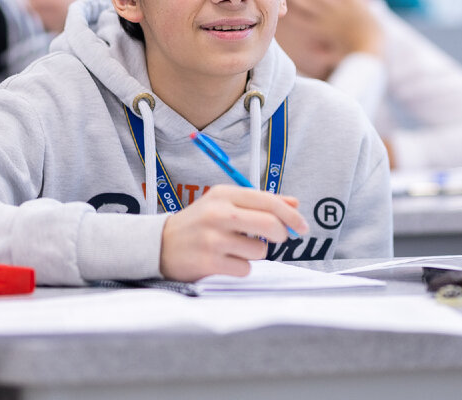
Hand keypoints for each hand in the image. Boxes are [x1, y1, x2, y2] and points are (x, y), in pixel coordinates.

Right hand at [159, 185, 308, 281]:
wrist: (159, 244)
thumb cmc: (199, 223)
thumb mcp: (224, 204)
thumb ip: (259, 203)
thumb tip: (294, 203)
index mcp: (224, 194)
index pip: (267, 200)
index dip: (290, 215)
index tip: (302, 226)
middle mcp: (218, 213)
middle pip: (270, 225)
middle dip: (282, 234)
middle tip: (280, 239)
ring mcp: (213, 238)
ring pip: (260, 250)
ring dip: (256, 253)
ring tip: (237, 249)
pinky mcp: (209, 261)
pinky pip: (245, 268)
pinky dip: (240, 267)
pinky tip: (225, 260)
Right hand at [283, 0, 382, 65]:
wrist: (374, 39)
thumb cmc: (356, 49)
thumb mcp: (337, 54)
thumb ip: (322, 53)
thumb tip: (312, 50)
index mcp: (319, 29)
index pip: (297, 18)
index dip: (288, 11)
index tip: (286, 7)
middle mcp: (324, 15)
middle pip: (300, 1)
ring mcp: (336, 4)